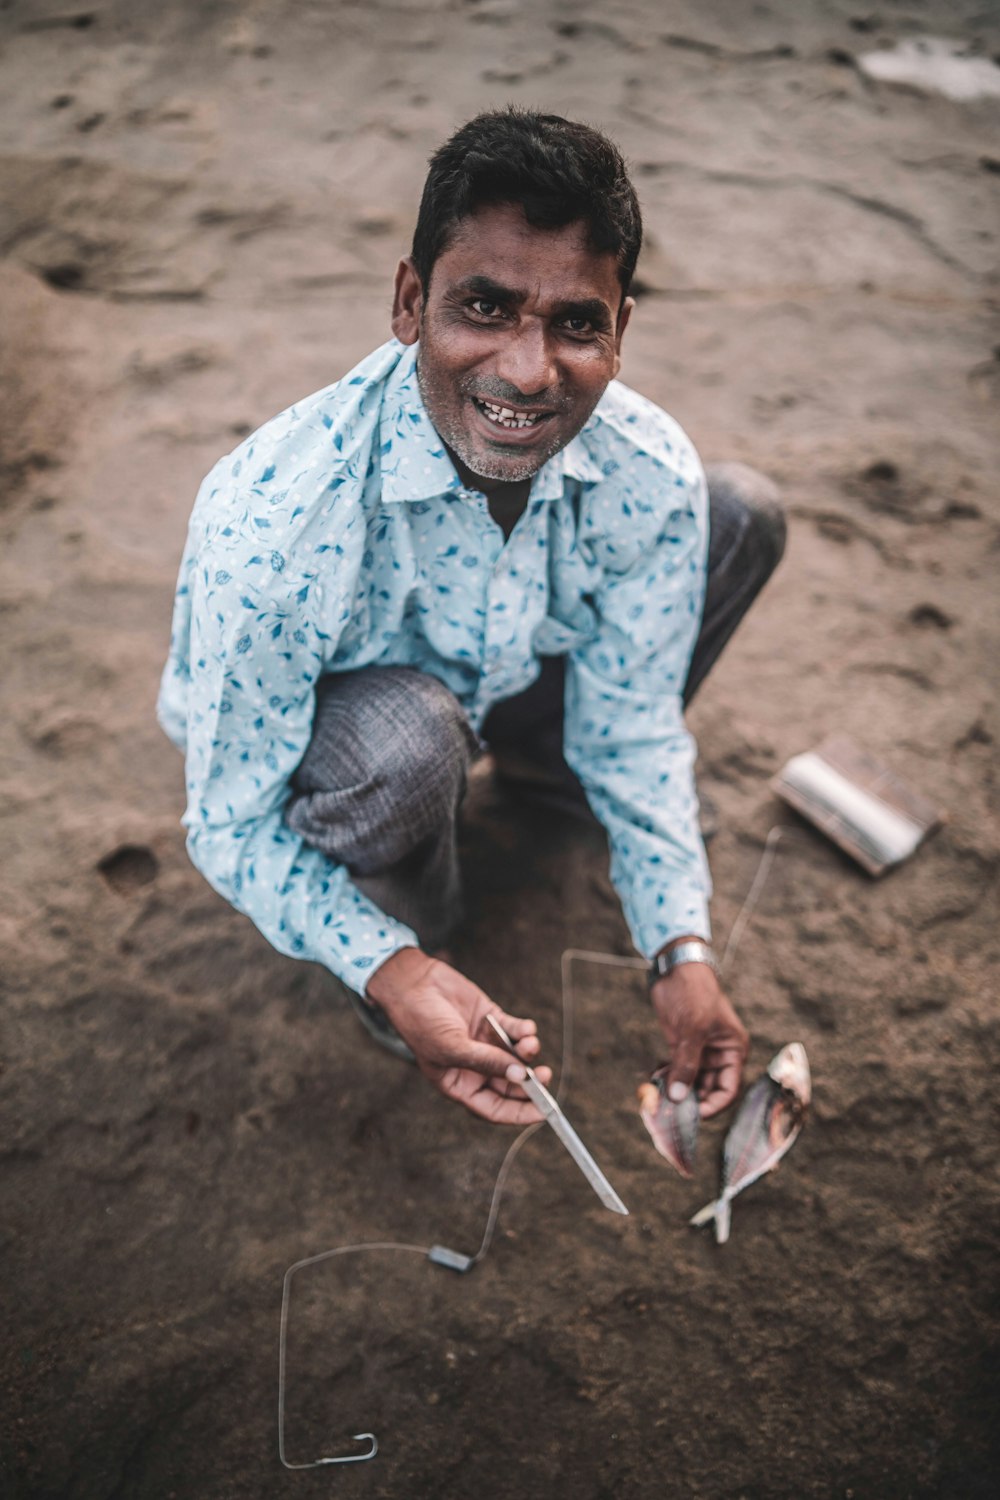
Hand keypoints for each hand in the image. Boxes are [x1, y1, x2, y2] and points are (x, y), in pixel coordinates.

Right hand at [365, 948, 551, 1124]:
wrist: (412, 982)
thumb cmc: (421, 1021)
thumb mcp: (451, 1048)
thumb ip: (486, 1063)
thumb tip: (520, 1076)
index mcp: (459, 1084)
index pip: (494, 1107)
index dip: (519, 1112)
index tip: (543, 1111)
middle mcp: (474, 1067)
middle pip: (511, 1084)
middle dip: (530, 1082)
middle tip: (545, 1075)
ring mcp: (485, 1043)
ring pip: (517, 1057)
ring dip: (528, 1052)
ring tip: (529, 1044)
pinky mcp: (492, 1020)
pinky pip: (515, 1031)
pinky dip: (525, 1031)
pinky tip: (526, 1029)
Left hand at [650, 963, 748, 1118]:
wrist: (676, 969)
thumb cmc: (693, 993)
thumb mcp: (692, 1030)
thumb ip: (686, 1064)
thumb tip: (678, 1096)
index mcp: (733, 1051)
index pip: (728, 1090)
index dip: (712, 1106)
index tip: (691, 1115)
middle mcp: (719, 1055)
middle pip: (708, 1090)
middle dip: (690, 1101)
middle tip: (668, 1111)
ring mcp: (699, 1052)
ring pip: (690, 1083)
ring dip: (675, 1091)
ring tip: (658, 1096)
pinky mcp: (681, 1047)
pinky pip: (676, 1071)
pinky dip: (666, 1078)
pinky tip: (655, 1079)